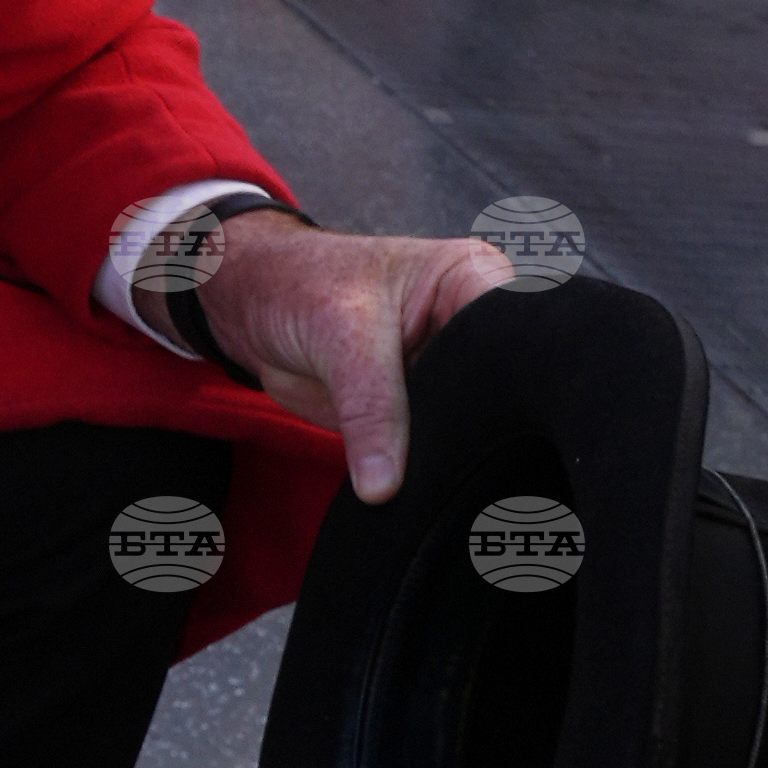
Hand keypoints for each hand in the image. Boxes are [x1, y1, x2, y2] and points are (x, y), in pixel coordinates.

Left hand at [189, 206, 516, 503]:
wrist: (249, 305)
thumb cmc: (299, 286)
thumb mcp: (342, 337)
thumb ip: (371, 408)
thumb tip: (384, 485)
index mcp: (474, 280)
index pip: (518, 334)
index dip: (507, 381)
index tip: (489, 425)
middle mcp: (473, 326)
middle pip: (504, 389)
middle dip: (480, 429)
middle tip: (457, 465)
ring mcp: (449, 372)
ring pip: (470, 427)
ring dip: (448, 456)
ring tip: (433, 478)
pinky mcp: (421, 411)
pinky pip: (434, 450)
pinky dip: (423, 470)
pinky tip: (418, 487)